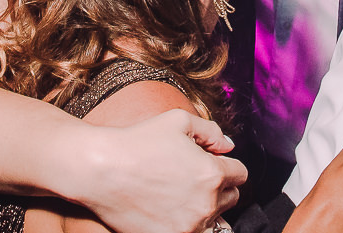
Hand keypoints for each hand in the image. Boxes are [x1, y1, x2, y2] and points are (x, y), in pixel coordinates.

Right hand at [77, 110, 246, 232]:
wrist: (101, 169)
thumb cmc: (138, 141)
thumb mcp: (178, 120)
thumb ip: (210, 130)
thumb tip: (228, 145)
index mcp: (212, 173)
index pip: (241, 174)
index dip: (226, 164)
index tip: (210, 161)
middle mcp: (206, 204)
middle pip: (231, 198)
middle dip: (219, 186)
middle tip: (193, 176)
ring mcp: (189, 226)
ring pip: (215, 220)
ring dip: (205, 208)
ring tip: (181, 194)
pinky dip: (187, 223)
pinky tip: (170, 210)